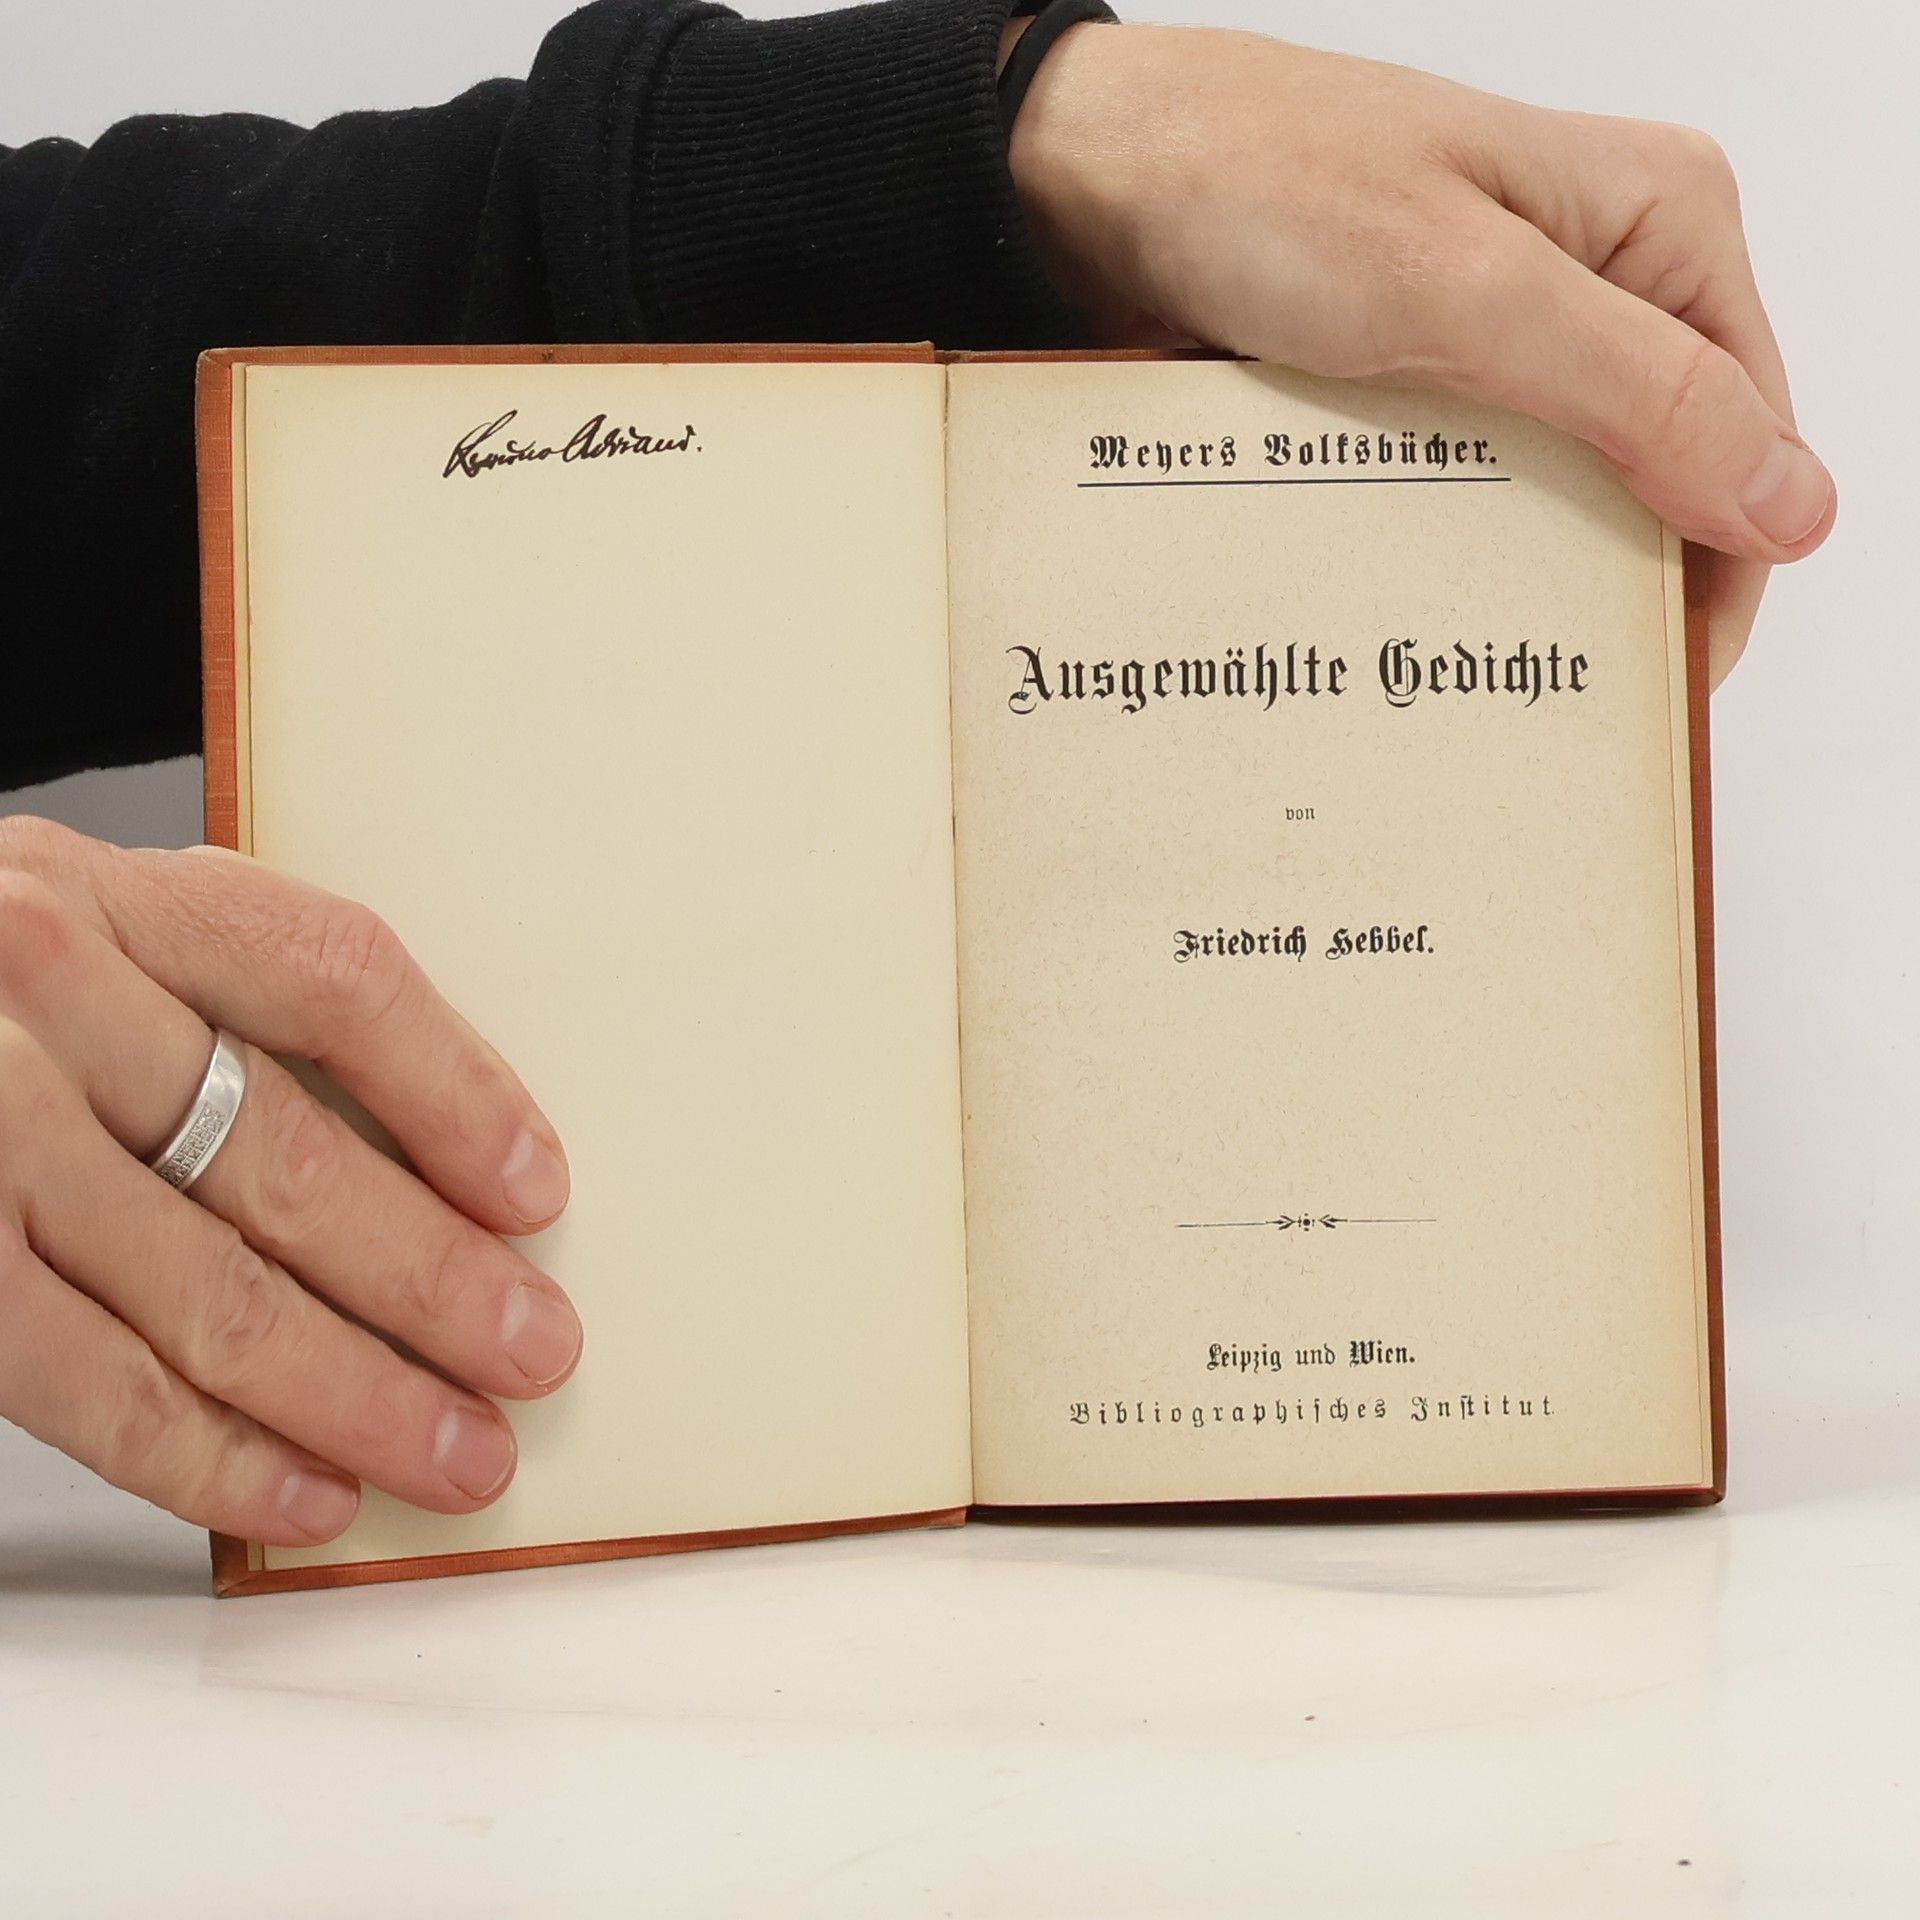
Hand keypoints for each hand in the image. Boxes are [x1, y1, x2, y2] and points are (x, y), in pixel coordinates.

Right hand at [0, 817, 580, 1546]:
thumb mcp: (73, 939)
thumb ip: (207, 1008)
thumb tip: (410, 1162)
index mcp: (112, 899)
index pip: (336, 980)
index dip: (455, 1091)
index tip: (533, 1187)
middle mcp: (45, 996)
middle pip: (293, 1156)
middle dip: (435, 1277)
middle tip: (533, 1348)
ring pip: (215, 1291)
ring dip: (360, 1393)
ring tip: (459, 1450)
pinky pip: (99, 1386)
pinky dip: (217, 1456)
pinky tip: (308, 1489)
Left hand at [1007, 23, 1834, 686]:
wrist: (1089, 173)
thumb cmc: (1260, 186)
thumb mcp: (1465, 295)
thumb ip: (1636, 394)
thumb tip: (1790, 504)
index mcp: (1660, 224)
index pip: (1750, 436)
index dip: (1716, 573)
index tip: (1652, 692)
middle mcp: (1600, 271)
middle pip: (1661, 469)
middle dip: (1617, 582)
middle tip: (1548, 698)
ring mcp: (1504, 320)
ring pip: (1563, 484)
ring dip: (1527, 574)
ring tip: (1476, 670)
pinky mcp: (1418, 363)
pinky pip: (1469, 476)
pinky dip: (1448, 542)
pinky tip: (1412, 600)